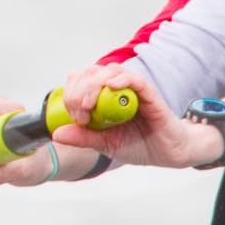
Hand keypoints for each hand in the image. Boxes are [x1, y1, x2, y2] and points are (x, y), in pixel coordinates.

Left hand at [53, 63, 213, 169]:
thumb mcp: (105, 144)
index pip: (80, 81)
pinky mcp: (148, 93)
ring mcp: (132, 89)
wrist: (167, 152)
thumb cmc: (139, 144)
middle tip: (80, 112)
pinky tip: (111, 87)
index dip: (71, 94)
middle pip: (91, 72)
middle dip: (79, 90)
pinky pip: (134, 79)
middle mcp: (115, 89)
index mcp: (102, 98)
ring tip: (90, 105)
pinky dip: (121, 80)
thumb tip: (57, 134)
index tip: (75, 117)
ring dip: (94, 85)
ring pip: (109, 71)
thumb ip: (83, 138)